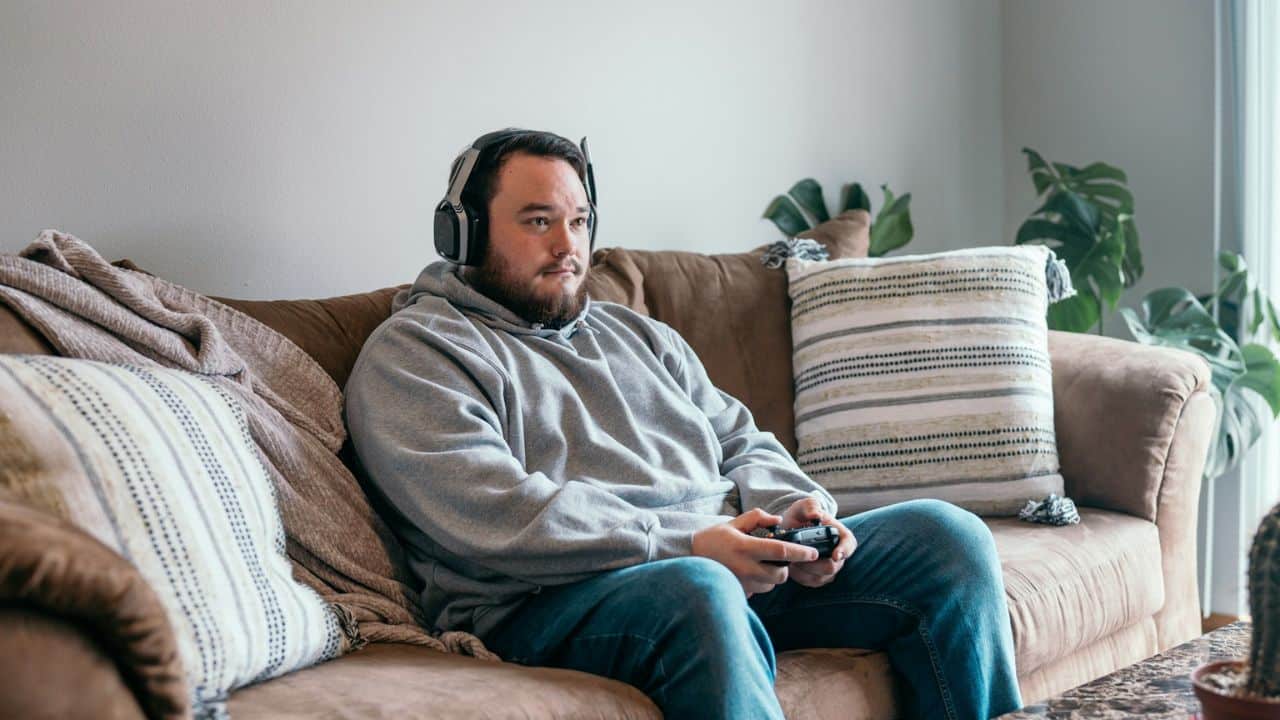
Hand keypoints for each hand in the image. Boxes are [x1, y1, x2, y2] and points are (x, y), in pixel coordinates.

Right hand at [691, 508, 819, 596]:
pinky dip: (760, 582)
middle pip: (781, 574)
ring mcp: (743, 583)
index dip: (800, 552)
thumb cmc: (713, 539)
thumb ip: (757, 518)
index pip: (781, 551)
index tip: (813, 553)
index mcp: (746, 548)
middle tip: (778, 558)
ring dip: (772, 576)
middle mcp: (746, 568)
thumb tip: (777, 521)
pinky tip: (750, 573)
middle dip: (785, 567)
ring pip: (771, 584)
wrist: (689, 558)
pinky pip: (759, 590)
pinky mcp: (739, 592)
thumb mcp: (734, 523)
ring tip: (760, 564)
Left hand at [779, 496, 856, 588]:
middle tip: (798, 556)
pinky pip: (811, 582)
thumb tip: (816, 515)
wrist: (789, 528)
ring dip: (805, 570)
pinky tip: (792, 566)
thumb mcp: (804, 506)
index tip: (836, 555)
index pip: (849, 544)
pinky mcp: (818, 577)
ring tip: (792, 559)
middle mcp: (838, 553)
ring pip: (821, 577)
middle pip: (832, 566)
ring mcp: (829, 567)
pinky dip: (800, 576)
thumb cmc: (801, 516)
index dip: (845, 551)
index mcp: (839, 535)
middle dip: (813, 563)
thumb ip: (811, 507)